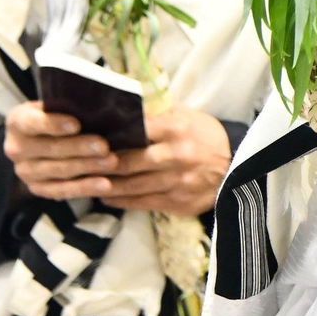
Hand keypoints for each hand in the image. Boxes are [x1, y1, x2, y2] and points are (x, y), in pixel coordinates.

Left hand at [3, 102, 231, 215]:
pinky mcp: (179, 203)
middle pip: (128, 162)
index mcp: (177, 128)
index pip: (134, 131)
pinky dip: (122, 200)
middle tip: (77, 163)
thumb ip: (154, 116)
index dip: (109, 136)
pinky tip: (107, 195)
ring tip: (86, 181)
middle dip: (101, 164)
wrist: (240, 165)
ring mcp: (179, 182)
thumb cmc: (205, 136)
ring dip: (106, 185)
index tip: (87, 136)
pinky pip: (143, 203)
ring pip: (132, 186)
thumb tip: (116, 112)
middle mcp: (177, 156)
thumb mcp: (186, 116)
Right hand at [4, 100, 119, 201]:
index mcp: (17, 122)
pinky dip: (85, 188)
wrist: (40, 140)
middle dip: (80, 148)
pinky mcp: (37, 189)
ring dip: (87, 168)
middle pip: (50, 149)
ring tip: (111, 163)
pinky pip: (62, 190)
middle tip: (104, 146)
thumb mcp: (54, 105)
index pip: (33, 122)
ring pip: (59, 171)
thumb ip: (68, 106)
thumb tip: (95, 104)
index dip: (54, 124)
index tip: (76, 124)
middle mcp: (16, 148)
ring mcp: (25, 171)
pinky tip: (105, 185)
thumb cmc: (55, 116)